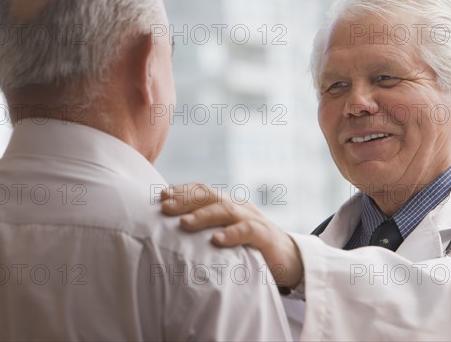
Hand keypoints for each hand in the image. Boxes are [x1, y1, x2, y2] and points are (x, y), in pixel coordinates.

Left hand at [161, 183, 303, 287]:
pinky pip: (248, 231)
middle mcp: (239, 207)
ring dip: (203, 215)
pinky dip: (232, 234)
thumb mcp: (226, 234)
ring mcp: (253, 219)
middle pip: (210, 195)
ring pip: (226, 210)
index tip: (161, 195)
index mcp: (228, 204)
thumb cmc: (250, 248)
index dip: (183, 190)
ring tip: (183, 223)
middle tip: (165, 207)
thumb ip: (206, 229)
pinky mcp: (266, 237)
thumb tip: (172, 230)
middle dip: (186, 199)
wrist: (290, 260)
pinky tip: (216, 240)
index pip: (203, 191)